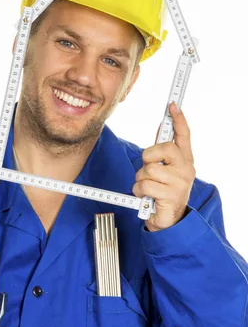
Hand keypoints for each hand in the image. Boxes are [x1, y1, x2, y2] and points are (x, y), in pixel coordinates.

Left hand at [132, 102, 195, 231]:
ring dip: (141, 179)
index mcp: (185, 160)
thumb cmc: (163, 191)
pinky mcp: (171, 196)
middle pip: (164, 148)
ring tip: (147, 187)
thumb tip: (163, 127)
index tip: (172, 105)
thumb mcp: (164, 169)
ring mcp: (180, 183)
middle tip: (148, 168)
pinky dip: (139, 191)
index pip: (184, 135)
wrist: (168, 221)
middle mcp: (186, 169)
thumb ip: (163, 152)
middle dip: (148, 157)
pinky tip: (146, 197)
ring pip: (149, 169)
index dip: (179, 119)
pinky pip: (145, 185)